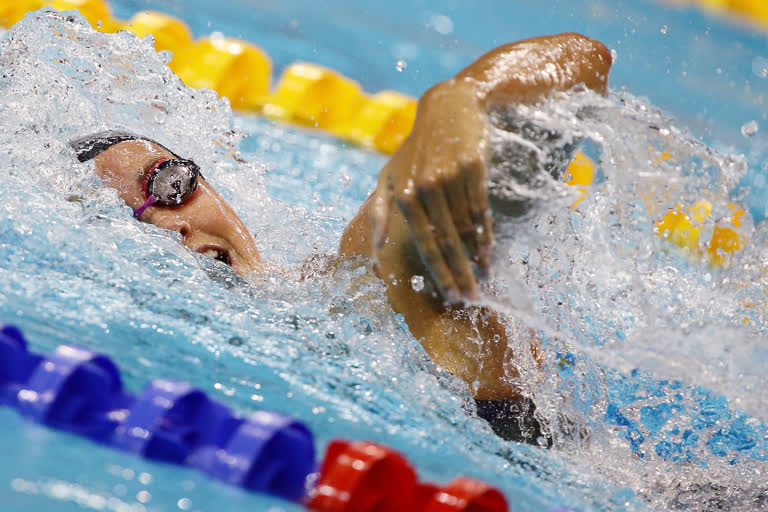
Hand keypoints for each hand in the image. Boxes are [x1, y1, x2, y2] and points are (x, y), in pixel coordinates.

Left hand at [369, 79, 492, 302]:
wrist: (447, 109)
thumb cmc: (415, 150)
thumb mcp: (389, 175)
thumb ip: (379, 211)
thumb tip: (376, 247)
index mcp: (404, 195)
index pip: (424, 244)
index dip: (439, 273)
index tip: (450, 296)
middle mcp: (425, 187)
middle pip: (446, 241)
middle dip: (459, 274)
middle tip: (470, 299)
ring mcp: (450, 176)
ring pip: (466, 228)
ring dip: (475, 257)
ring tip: (483, 278)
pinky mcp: (473, 166)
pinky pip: (481, 208)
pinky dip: (487, 232)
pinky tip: (490, 251)